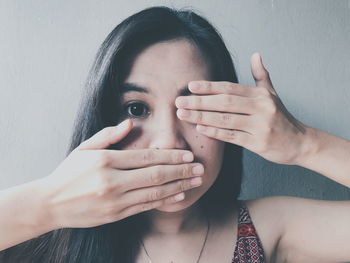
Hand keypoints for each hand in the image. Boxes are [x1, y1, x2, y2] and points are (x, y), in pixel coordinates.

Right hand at [39, 119, 203, 228]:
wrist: (49, 204)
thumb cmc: (68, 173)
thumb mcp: (85, 149)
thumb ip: (109, 136)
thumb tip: (130, 122)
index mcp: (105, 161)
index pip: (146, 157)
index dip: (170, 156)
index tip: (187, 154)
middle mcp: (112, 181)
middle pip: (155, 175)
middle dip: (181, 171)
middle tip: (199, 167)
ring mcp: (115, 201)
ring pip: (154, 192)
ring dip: (178, 186)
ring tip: (195, 181)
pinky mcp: (116, 215)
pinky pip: (145, 206)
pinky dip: (164, 200)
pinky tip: (178, 195)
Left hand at [175, 53, 307, 164]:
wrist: (300, 143)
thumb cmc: (281, 118)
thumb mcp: (273, 94)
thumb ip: (261, 75)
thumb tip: (256, 54)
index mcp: (261, 95)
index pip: (230, 88)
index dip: (209, 87)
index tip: (190, 87)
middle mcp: (261, 108)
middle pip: (224, 102)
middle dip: (199, 102)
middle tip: (179, 102)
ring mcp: (260, 126)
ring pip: (225, 119)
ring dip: (201, 117)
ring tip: (182, 115)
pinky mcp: (259, 143)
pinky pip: (232, 137)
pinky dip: (215, 133)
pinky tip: (199, 129)